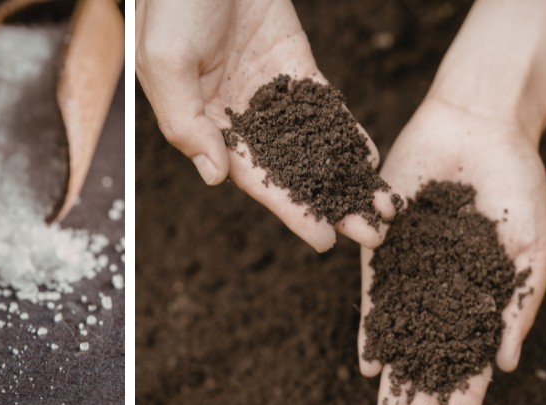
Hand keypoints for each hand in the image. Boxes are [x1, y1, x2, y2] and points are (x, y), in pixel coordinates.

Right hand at [135, 0, 394, 250]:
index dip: (288, 209)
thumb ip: (186, 123)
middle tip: (368, 236)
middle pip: (289, 171)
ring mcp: (269, 92)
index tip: (322, 240)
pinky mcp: (294, 66)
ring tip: (380, 208)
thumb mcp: (165, 63)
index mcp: (203, 125)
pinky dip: (345, 132)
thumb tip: (215, 178)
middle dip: (328, 204)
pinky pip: (323, 106)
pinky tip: (369, 159)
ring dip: (343, 177)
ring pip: (311, 145)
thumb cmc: (173, 4)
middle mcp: (238, 117)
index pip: (252, 178)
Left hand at [357, 97, 545, 404]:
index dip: (463, 400)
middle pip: (430, 360)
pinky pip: (375, 296)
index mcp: (483, 299)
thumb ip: (518, 304)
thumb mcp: (534, 248)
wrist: (477, 128)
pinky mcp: (382, 248)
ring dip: (393, 380)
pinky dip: (373, 330)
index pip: (471, 362)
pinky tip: (370, 362)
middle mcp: (444, 293)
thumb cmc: (517, 186)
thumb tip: (502, 365)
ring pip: (401, 338)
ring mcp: (412, 273)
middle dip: (420, 402)